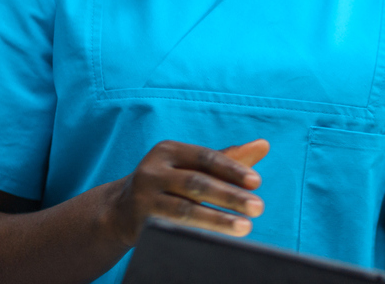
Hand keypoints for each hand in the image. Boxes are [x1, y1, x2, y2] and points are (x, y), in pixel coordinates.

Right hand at [105, 139, 270, 246]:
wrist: (120, 210)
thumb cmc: (169, 183)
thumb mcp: (192, 166)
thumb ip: (228, 158)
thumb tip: (264, 145)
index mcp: (169, 151)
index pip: (206, 158)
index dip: (232, 170)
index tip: (257, 182)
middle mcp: (152, 171)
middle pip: (197, 183)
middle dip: (230, 196)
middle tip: (259, 207)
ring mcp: (143, 198)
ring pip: (184, 210)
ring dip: (217, 220)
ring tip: (244, 227)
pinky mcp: (139, 224)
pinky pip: (171, 229)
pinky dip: (195, 234)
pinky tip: (216, 241)